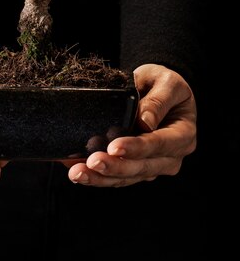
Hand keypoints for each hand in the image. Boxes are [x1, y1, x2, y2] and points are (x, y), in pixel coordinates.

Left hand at [66, 63, 196, 186]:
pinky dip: (97, 176)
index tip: (114, 146)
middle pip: (142, 167)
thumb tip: (145, 121)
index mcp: (183, 134)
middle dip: (115, 167)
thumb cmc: (164, 83)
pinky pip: (117, 177)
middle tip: (92, 162)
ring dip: (101, 178)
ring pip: (127, 177)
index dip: (137, 147)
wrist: (159, 90)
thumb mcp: (167, 82)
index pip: (160, 144)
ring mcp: (153, 165)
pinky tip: (77, 171)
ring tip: (77, 173)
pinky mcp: (136, 169)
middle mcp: (171, 156)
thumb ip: (158, 100)